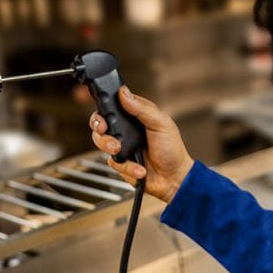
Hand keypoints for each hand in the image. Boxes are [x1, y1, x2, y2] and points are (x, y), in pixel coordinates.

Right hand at [89, 86, 193, 203]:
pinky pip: (113, 162)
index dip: (105, 107)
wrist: (174, 178)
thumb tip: (124, 93)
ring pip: (101, 142)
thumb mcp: (161, 124)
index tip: (106, 113)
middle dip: (99, 127)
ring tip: (120, 150)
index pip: (113, 105)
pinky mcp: (121, 163)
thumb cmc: (172, 150)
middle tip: (104, 130)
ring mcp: (122, 147)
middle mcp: (126, 130)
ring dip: (109, 146)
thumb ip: (142, 108)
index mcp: (136, 116)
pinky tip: (140, 168)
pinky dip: (127, 166)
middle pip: (100, 123)